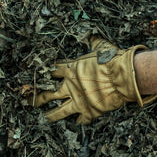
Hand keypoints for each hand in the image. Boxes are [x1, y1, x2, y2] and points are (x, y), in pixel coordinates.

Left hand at [33, 37, 153, 123]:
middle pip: (48, 95)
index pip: (51, 72)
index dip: (44, 75)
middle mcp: (70, 87)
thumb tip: (90, 34)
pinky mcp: (89, 112)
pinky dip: (80, 121)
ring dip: (50, 115)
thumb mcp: (101, 47)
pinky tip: (78, 121)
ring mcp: (78, 101)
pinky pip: (81, 120)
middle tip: (31, 101)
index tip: (38, 78)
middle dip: (38, 99)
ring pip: (58, 112)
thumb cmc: (113, 60)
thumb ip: (93, 42)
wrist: (125, 77)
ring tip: (44, 117)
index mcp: (71, 70)